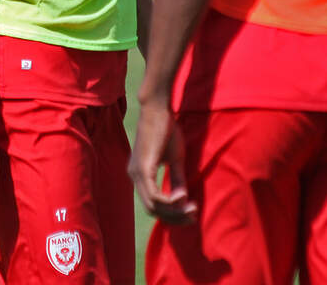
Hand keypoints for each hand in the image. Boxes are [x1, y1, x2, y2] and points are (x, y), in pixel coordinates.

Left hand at [128, 99, 196, 223]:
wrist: (157, 109)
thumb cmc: (166, 131)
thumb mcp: (174, 159)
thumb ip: (177, 179)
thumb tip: (182, 199)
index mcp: (139, 175)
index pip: (152, 205)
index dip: (171, 214)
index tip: (190, 213)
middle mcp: (134, 176)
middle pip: (152, 210)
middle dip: (174, 217)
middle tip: (193, 215)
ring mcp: (137, 173)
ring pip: (153, 205)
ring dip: (174, 211)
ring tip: (191, 208)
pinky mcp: (144, 167)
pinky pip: (154, 194)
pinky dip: (168, 201)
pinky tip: (182, 198)